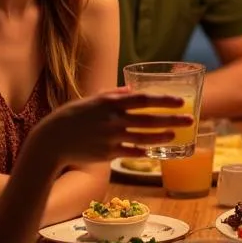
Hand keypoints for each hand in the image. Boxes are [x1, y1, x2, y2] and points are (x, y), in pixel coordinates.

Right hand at [29, 89, 193, 167]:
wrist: (51, 142)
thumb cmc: (70, 118)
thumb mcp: (90, 101)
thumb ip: (112, 95)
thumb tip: (130, 89)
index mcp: (110, 103)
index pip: (143, 99)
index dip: (164, 100)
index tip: (181, 101)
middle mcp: (113, 119)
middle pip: (149, 119)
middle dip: (172, 119)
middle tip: (190, 119)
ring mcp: (111, 137)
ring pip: (144, 137)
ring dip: (162, 136)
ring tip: (176, 134)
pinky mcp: (108, 153)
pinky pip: (131, 152)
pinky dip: (144, 152)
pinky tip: (154, 151)